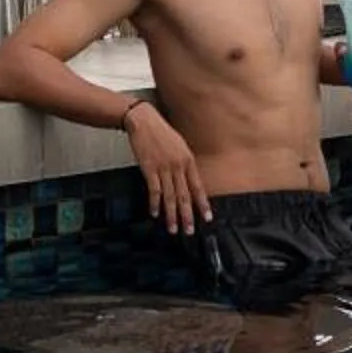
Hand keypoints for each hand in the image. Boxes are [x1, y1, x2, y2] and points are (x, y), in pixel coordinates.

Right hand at [125, 103, 211, 234]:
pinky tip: (155, 214)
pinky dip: (155, 203)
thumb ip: (184, 163)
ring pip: (170, 197)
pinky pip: (154, 190)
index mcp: (188, 160)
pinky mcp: (149, 168)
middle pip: (184, 196)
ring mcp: (164, 168)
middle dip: (187, 216)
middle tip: (189, 231)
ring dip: (171, 215)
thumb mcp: (180, 145)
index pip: (198, 187)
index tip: (207, 218)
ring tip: (173, 229)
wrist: (144, 121)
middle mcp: (178, 166)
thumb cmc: (161, 132)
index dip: (202, 204)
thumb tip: (188, 181)